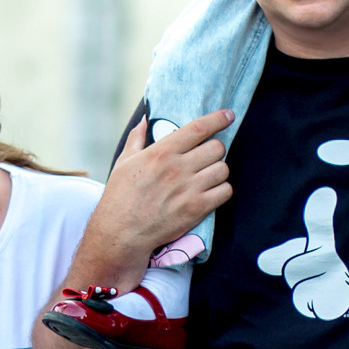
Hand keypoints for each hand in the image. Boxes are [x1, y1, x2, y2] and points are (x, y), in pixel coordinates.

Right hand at [88, 109, 234, 280]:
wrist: (121, 232)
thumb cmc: (120, 196)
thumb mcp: (124, 162)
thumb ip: (137, 139)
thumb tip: (145, 120)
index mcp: (161, 153)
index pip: (198, 128)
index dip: (218, 119)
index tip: (228, 115)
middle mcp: (178, 168)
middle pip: (216, 147)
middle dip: (215, 149)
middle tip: (207, 155)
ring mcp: (189, 189)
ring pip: (223, 169)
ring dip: (218, 170)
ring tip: (208, 174)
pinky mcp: (197, 209)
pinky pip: (225, 192)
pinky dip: (222, 190)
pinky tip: (212, 191)